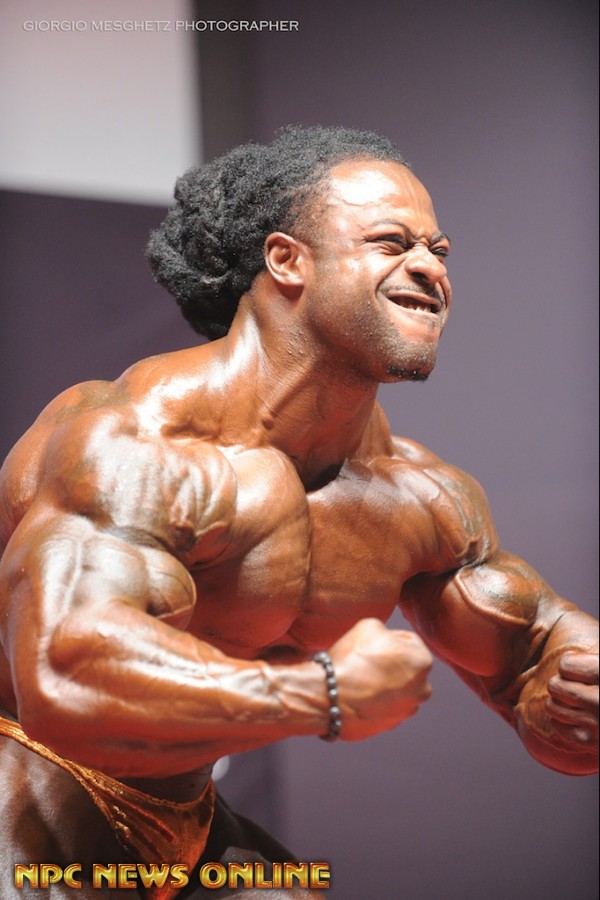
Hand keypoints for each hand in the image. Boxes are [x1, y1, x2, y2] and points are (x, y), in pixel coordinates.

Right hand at [327, 618, 432, 740]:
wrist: (330, 697)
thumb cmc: (352, 659)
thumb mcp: (371, 626)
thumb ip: (387, 631)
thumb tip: (387, 640)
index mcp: (422, 662)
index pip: (409, 641)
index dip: (389, 637)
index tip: (372, 643)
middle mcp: (421, 690)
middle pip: (406, 668)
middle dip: (390, 663)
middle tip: (367, 660)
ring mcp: (405, 711)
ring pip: (396, 690)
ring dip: (383, 683)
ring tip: (360, 678)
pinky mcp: (388, 726)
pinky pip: (383, 708)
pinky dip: (374, 701)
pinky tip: (357, 695)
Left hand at [546, 651, 598, 751]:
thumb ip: (594, 654)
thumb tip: (570, 656)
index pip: (566, 665)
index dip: (571, 662)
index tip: (581, 665)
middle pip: (555, 685)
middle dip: (562, 681)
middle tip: (575, 683)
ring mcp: (598, 725)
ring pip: (552, 707)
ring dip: (559, 700)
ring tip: (574, 698)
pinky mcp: (594, 744)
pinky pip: (558, 727)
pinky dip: (561, 720)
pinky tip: (574, 714)